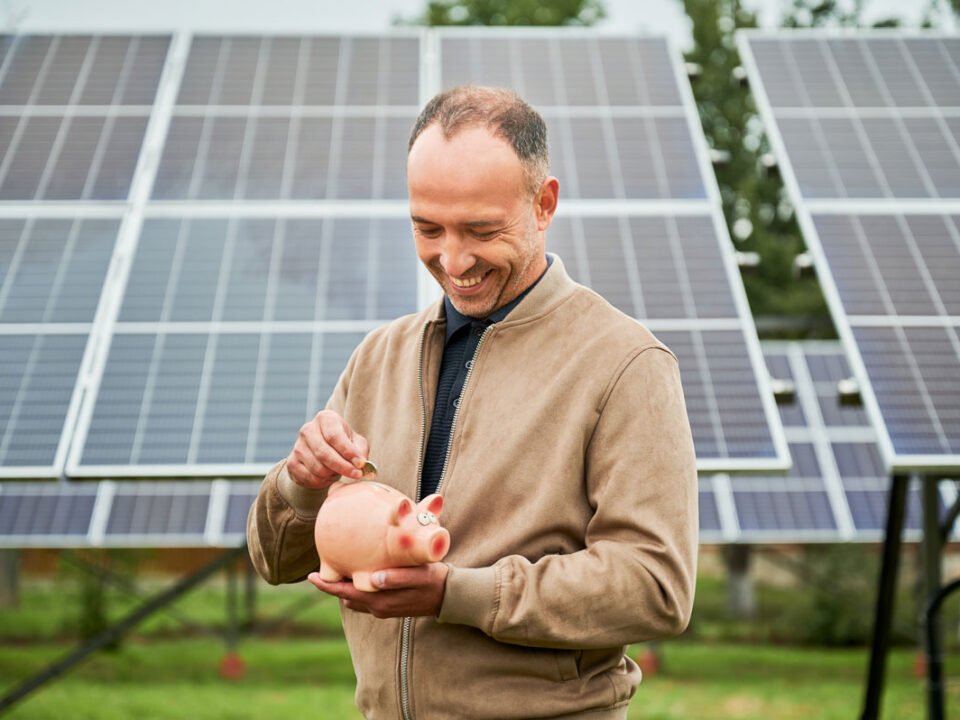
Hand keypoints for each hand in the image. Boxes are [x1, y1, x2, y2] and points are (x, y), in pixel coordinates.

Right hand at [286, 410, 369, 488]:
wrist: (321, 453)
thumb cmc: (343, 445)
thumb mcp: (356, 442)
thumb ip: (360, 451)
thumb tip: (361, 463)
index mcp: (325, 418)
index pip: (334, 436)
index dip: (348, 452)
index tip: (360, 464)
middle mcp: (308, 429)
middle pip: (324, 453)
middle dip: (343, 467)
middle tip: (356, 474)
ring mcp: (297, 446)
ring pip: (317, 468)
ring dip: (332, 474)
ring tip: (339, 472)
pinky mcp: (291, 462)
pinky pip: (309, 478)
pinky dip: (322, 481)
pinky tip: (328, 476)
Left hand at [307, 563, 448, 617]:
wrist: (449, 597)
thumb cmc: (434, 581)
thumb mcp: (417, 576)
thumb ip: (396, 578)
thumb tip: (373, 578)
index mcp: (380, 601)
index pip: (345, 594)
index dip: (327, 586)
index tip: (311, 576)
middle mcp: (378, 608)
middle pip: (346, 597)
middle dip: (333, 585)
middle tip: (323, 567)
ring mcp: (383, 609)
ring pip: (355, 599)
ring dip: (345, 587)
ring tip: (339, 569)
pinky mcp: (389, 607)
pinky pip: (365, 599)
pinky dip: (357, 589)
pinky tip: (361, 575)